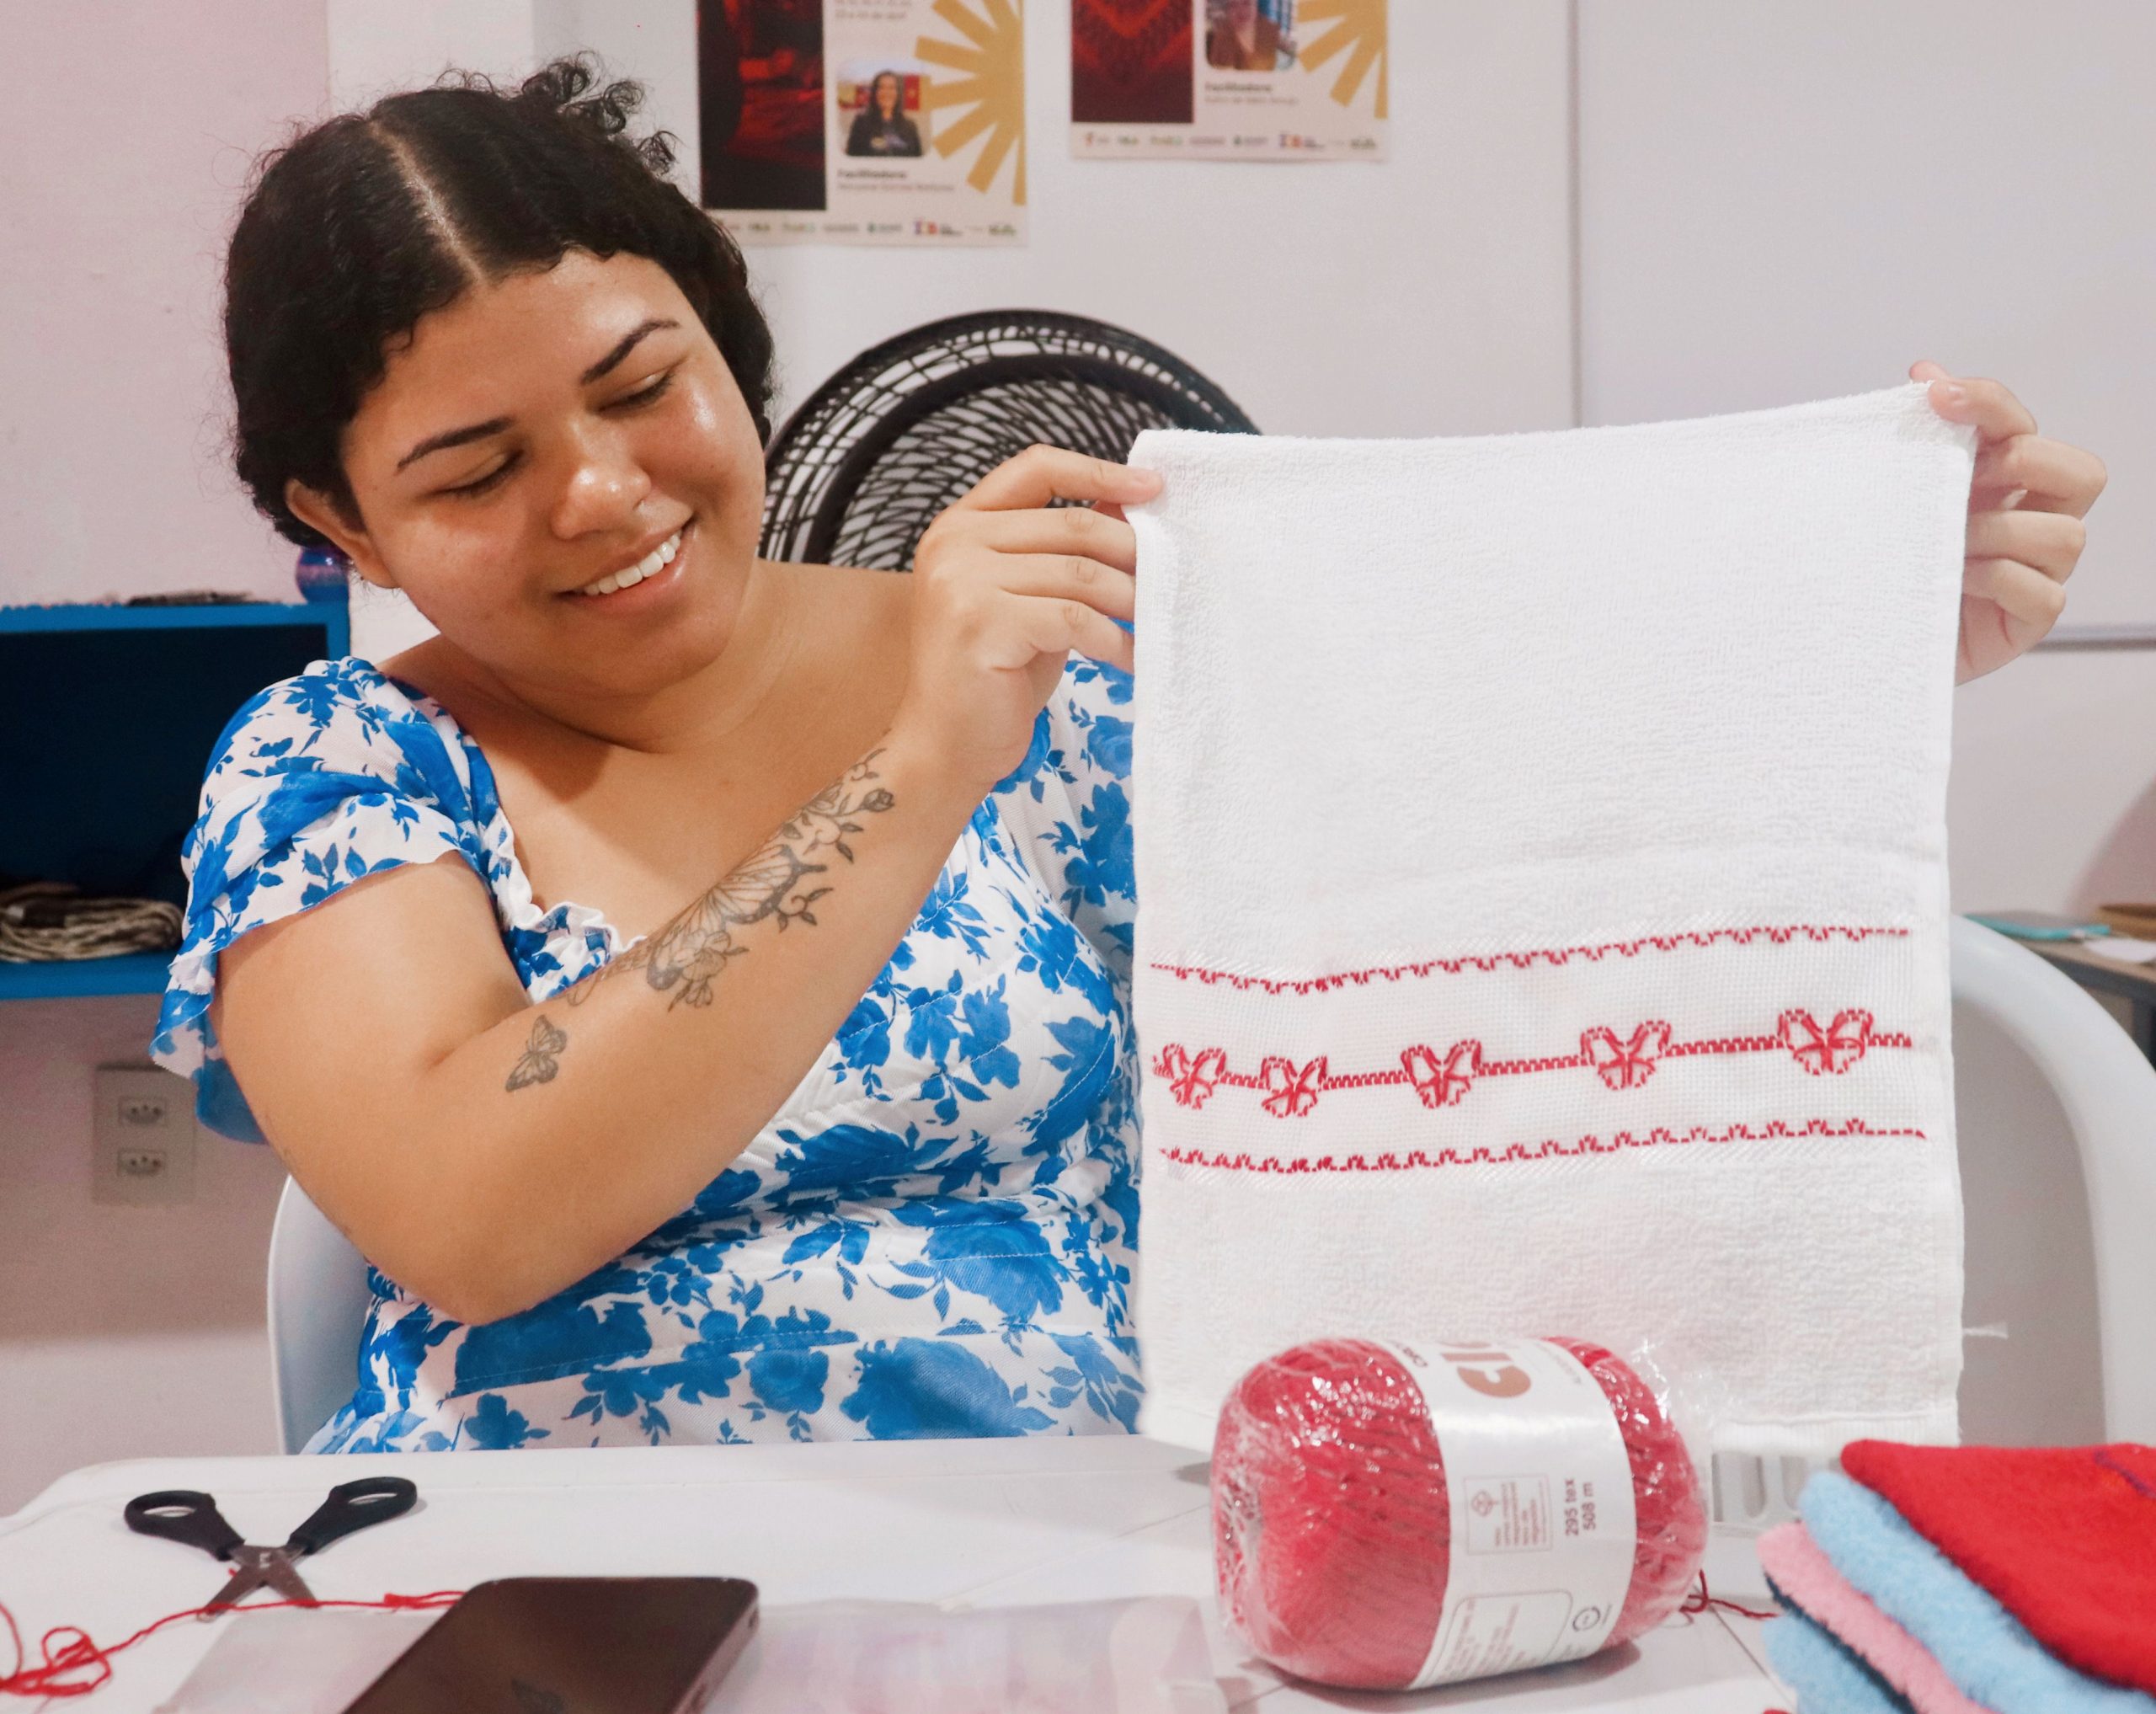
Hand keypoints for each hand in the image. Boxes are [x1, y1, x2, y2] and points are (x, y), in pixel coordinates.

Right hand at [896, 444, 1159, 791]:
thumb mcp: (1030, 600)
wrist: (945, 747)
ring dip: (1130, 601)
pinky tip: (1132, 660)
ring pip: (1081, 573)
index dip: (1098, 472)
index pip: (1036, 468)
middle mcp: (954, 542)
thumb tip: (1128, 507)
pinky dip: (1115, 641)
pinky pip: (1075, 619)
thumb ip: (1063, 552)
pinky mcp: (982, 623)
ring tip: (1156, 624)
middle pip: (1072, 524)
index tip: (1152, 488)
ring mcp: (963, 581)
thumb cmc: (993, 677)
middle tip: (1169, 580)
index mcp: (960, 525)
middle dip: (1132, 554)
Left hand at [1910, 360, 2106, 682]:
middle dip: (2021, 463)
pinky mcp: (2029, 621)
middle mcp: (2032, 520)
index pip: (2020, 424)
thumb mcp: (1897, 497)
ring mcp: (2038, 571)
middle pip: (2080, 472)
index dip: (1988, 402)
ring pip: (2066, 535)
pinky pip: (2044, 594)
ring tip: (1948, 544)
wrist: (1861, 636)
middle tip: (1964, 479)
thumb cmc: (1889, 563)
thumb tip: (1925, 371)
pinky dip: (2000, 581)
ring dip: (2001, 531)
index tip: (1933, 394)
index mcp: (2003, 482)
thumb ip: (1916, 439)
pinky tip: (1957, 581)